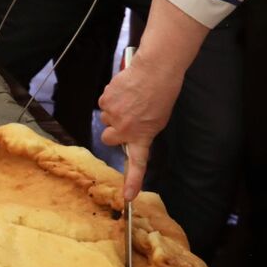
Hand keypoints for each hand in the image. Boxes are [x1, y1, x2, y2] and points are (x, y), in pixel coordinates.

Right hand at [97, 52, 181, 199]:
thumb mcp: (158, 119)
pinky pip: (104, 103)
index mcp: (143, 136)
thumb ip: (143, 131)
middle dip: (112, 130)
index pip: (137, 163)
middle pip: (108, 138)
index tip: (128, 197)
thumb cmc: (161, 93)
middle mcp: (125, 129)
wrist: (155, 70)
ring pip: (106, 118)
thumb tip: (130, 132)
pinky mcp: (105, 100)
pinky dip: (111, 97)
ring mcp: (113, 115)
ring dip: (114, 111)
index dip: (132, 181)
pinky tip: (123, 90)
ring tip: (129, 98)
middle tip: (123, 119)